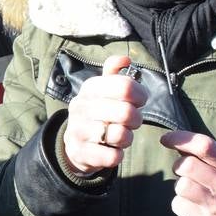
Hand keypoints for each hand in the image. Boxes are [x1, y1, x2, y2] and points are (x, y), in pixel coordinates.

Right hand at [62, 54, 147, 175]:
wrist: (75, 143)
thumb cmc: (98, 113)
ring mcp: (78, 131)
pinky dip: (118, 155)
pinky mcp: (81, 153)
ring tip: (121, 136)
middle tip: (132, 121)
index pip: (125, 86)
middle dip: (136, 119)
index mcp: (89, 88)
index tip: (139, 100)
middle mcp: (81, 107)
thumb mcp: (102, 91)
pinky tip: (113, 150)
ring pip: (120, 135)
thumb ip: (114, 73)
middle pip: (126, 112)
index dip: (140, 94)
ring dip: (127, 138)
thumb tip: (125, 58)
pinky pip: (112, 156)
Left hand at [160, 131, 215, 215]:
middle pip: (187, 166)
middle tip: (185, 171)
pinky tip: (192, 205)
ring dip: (180, 185)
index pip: (204, 146)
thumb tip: (168, 139)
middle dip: (179, 165)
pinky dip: (179, 203)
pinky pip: (177, 204)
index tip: (165, 139)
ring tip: (191, 189)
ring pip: (181, 186)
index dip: (180, 139)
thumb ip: (198, 149)